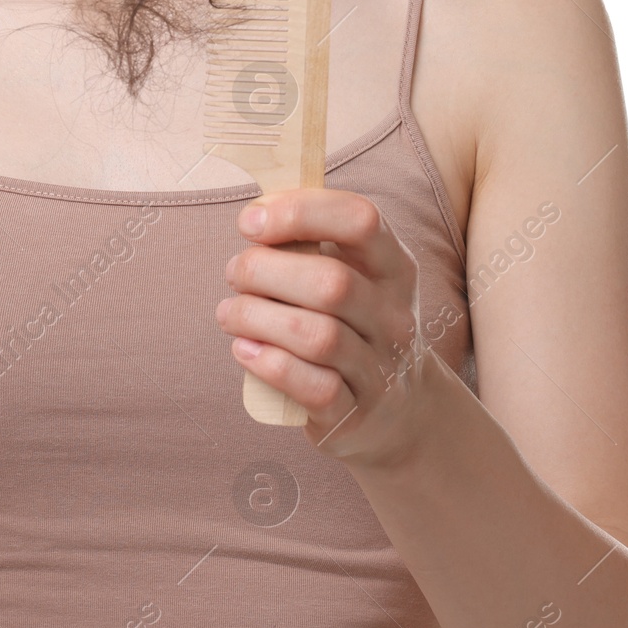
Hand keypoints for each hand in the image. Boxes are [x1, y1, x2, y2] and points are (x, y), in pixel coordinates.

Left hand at [213, 187, 433, 466]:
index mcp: (394, 267)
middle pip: (330, 282)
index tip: (251, 222)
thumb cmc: (351, 324)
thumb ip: (308, 241)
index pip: (360, 220)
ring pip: (317, 336)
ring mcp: (381, 370)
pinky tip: (245, 350)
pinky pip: (313, 388)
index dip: (300, 211)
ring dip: (256, 317)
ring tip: (229, 313)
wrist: (397, 413)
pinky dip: (268, 364)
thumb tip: (256, 214)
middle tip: (234, 273)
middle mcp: (395, 316)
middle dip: (264, 271)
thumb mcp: (349, 275)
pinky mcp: (354, 416)